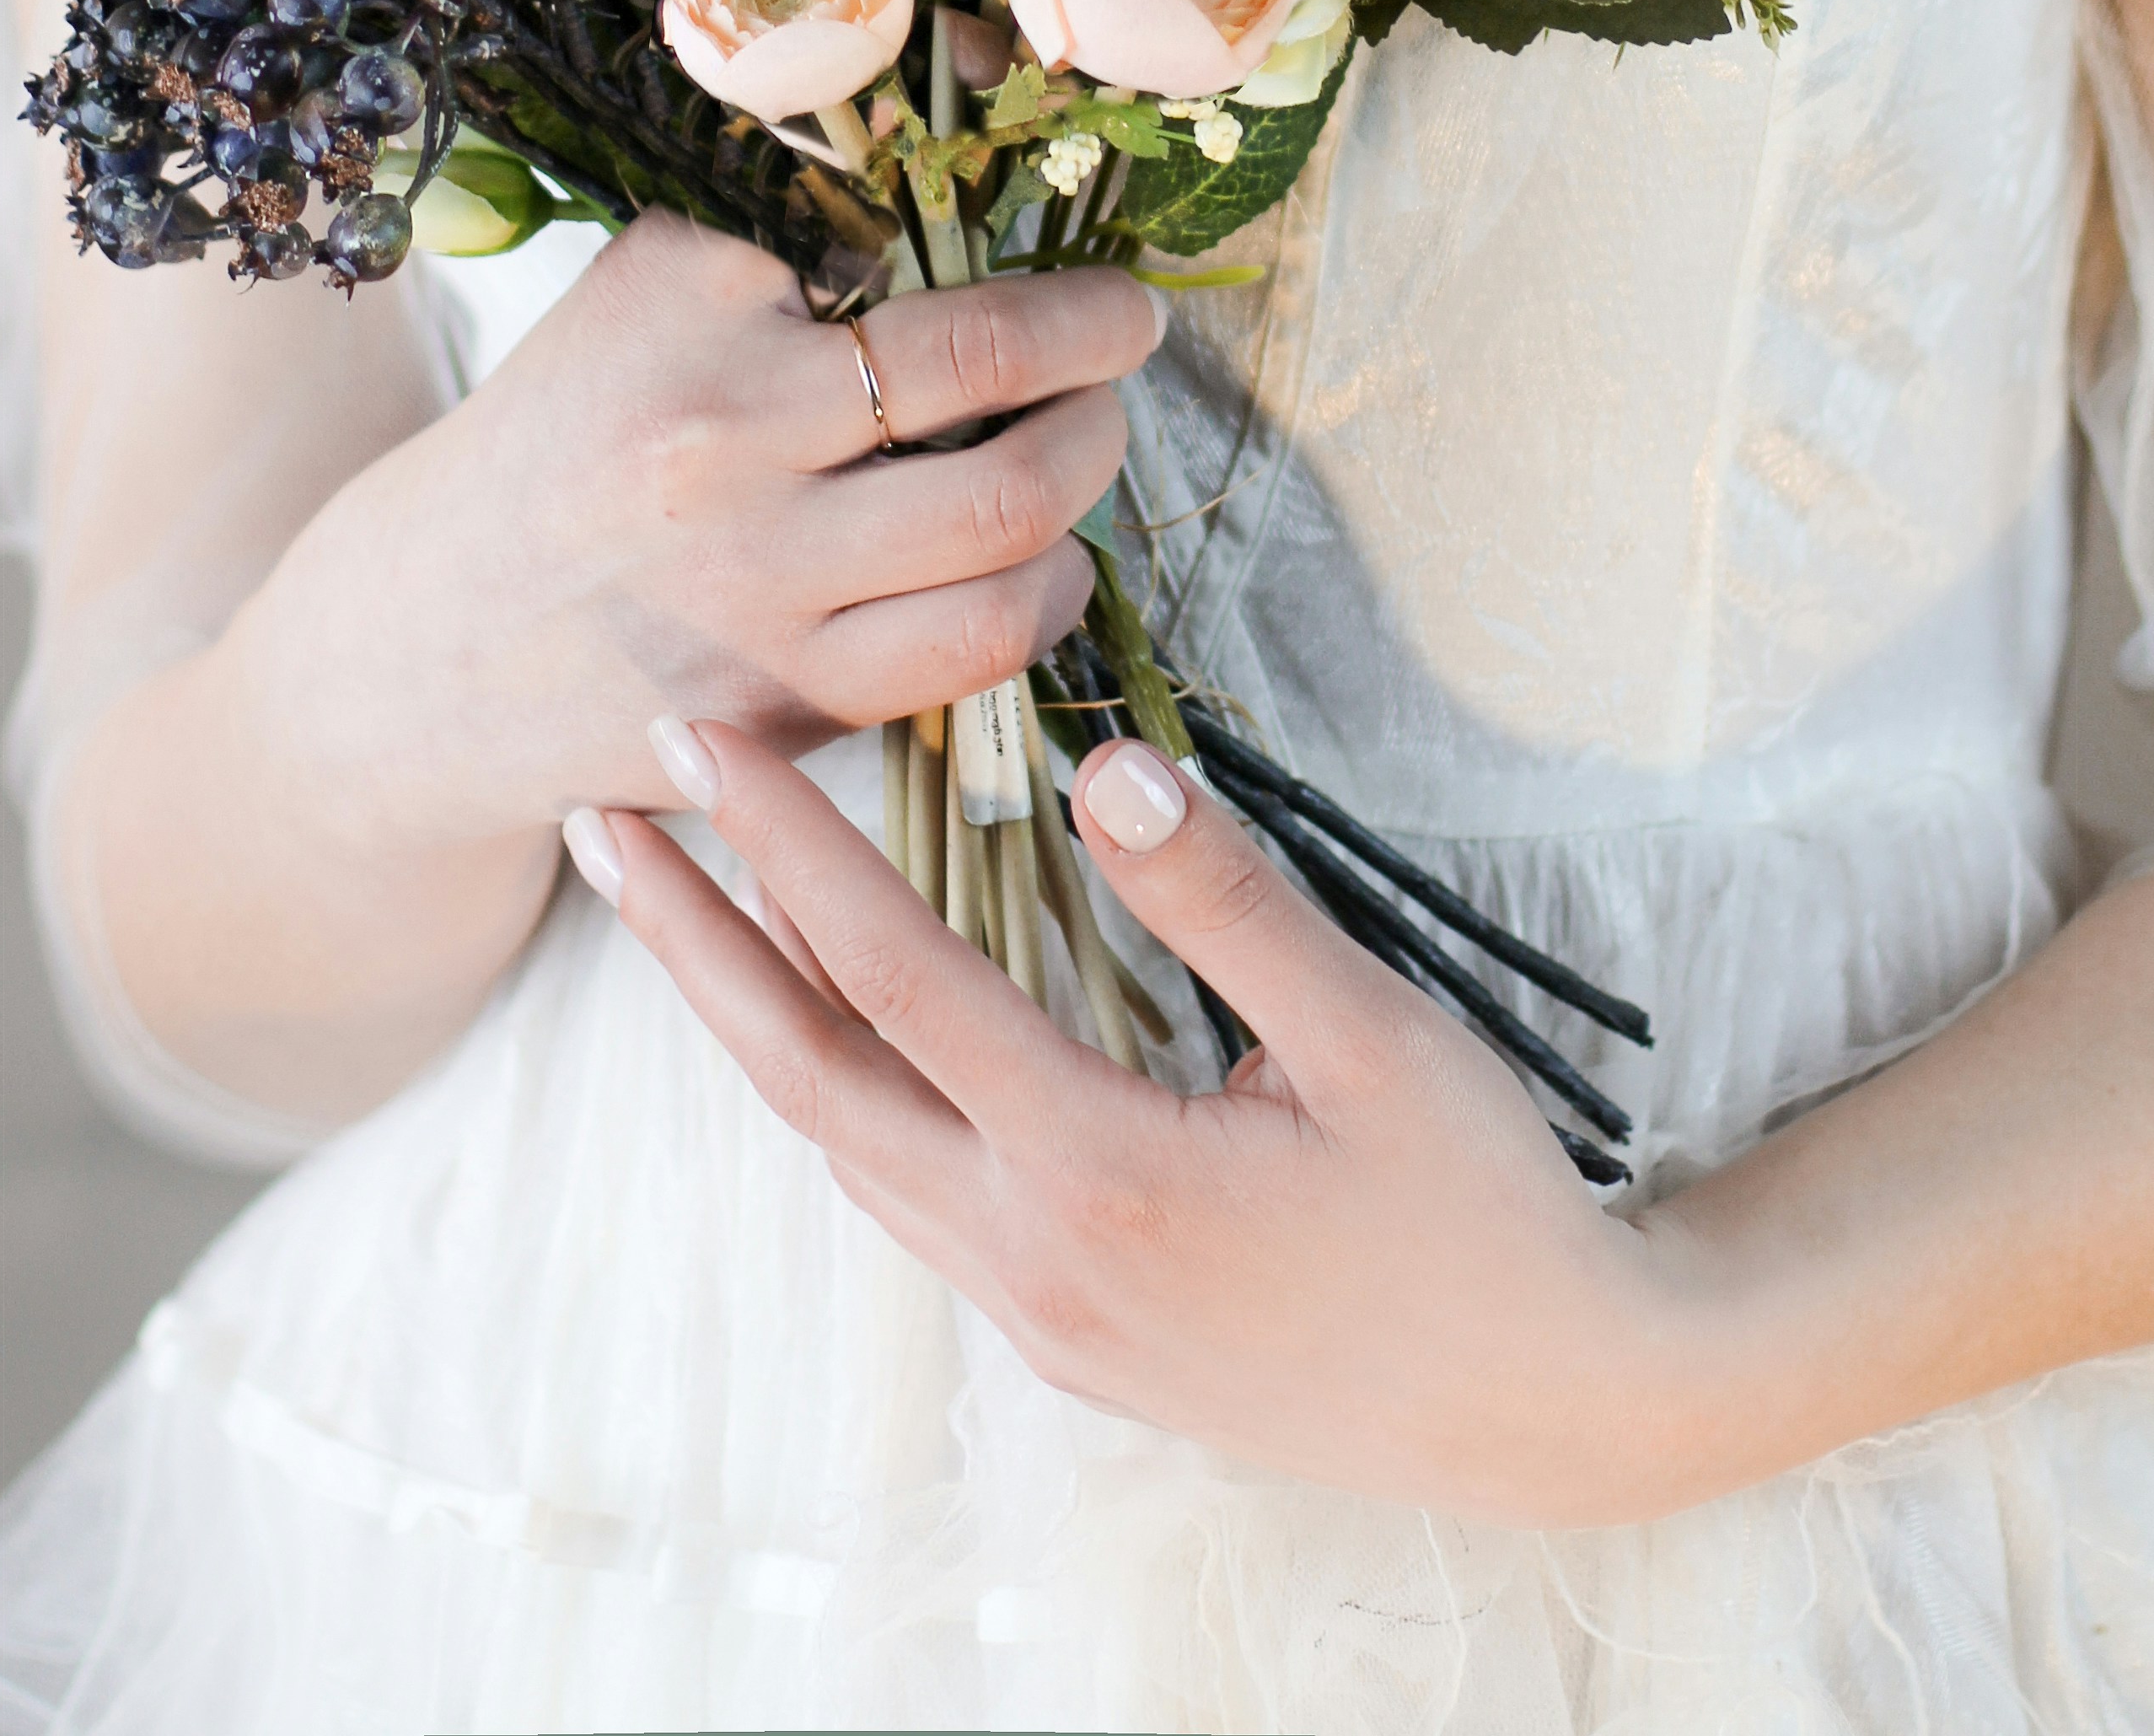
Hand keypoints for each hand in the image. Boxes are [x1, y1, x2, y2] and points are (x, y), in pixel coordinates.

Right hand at [231, 213, 1154, 857]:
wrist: (428, 635)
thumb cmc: (566, 428)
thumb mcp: (652, 281)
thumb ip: (799, 225)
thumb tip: (976, 160)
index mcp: (698, 319)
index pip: (950, 301)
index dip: (1073, 301)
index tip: (1116, 297)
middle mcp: (730, 455)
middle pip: (1003, 423)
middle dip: (1099, 387)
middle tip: (1117, 360)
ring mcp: (760, 598)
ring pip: (1008, 552)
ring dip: (1084, 493)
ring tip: (1083, 449)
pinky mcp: (783, 711)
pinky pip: (971, 658)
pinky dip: (1039, 600)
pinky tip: (1036, 563)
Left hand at [571, 715, 1715, 1527]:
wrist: (1553, 1406)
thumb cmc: (1478, 1205)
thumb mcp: (1371, 1036)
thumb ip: (1223, 900)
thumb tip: (1098, 769)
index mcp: (1099, 1171)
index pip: (894, 978)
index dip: (787, 849)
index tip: (701, 746)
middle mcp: (1032, 1257)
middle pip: (809, 1077)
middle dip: (693, 943)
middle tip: (600, 823)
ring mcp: (1038, 1315)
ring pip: (843, 1147)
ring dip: (751, 1017)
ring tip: (680, 906)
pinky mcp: (1067, 1341)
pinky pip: (906, 1195)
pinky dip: (840, 1090)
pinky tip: (825, 1028)